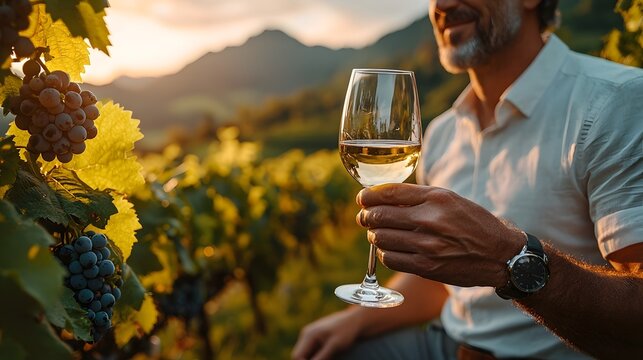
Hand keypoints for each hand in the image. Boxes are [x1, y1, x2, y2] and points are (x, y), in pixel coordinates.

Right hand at [291, 309, 362, 359]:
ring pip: (306, 354)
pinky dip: (318, 356)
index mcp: (308, 335)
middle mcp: (306, 334)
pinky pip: (313, 351)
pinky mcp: (317, 338)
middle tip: (327, 359)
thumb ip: (321, 357)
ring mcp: (311, 336)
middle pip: (299, 355)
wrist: (356, 320)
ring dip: (313, 359)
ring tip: (331, 356)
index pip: (296, 356)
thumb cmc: (346, 331)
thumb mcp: (334, 346)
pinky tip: (330, 355)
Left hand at [356, 183, 524, 287]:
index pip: (389, 193)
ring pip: (381, 238)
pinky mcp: (426, 266)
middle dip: (366, 215)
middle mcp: (430, 220)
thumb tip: (381, 197)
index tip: (362, 198)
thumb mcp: (449, 199)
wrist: (498, 254)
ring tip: (378, 232)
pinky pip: (390, 258)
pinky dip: (384, 252)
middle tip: (364, 216)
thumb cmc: (472, 222)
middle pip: (380, 216)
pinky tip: (389, 248)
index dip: (368, 196)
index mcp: (436, 198)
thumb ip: (417, 197)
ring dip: (375, 234)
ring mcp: (427, 245)